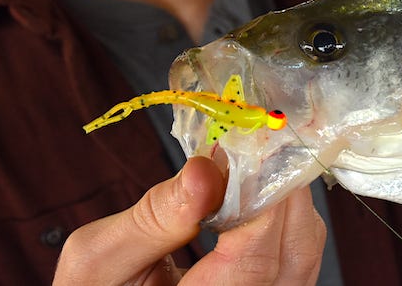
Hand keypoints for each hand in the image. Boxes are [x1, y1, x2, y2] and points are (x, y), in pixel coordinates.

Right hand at [53, 157, 325, 285]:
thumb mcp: (98, 257)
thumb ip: (154, 216)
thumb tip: (207, 167)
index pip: (257, 258)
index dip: (264, 196)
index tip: (253, 143)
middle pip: (295, 253)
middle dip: (281, 189)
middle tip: (256, 141)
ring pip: (303, 254)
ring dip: (284, 203)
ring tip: (249, 163)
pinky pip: (295, 260)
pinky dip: (282, 223)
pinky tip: (253, 195)